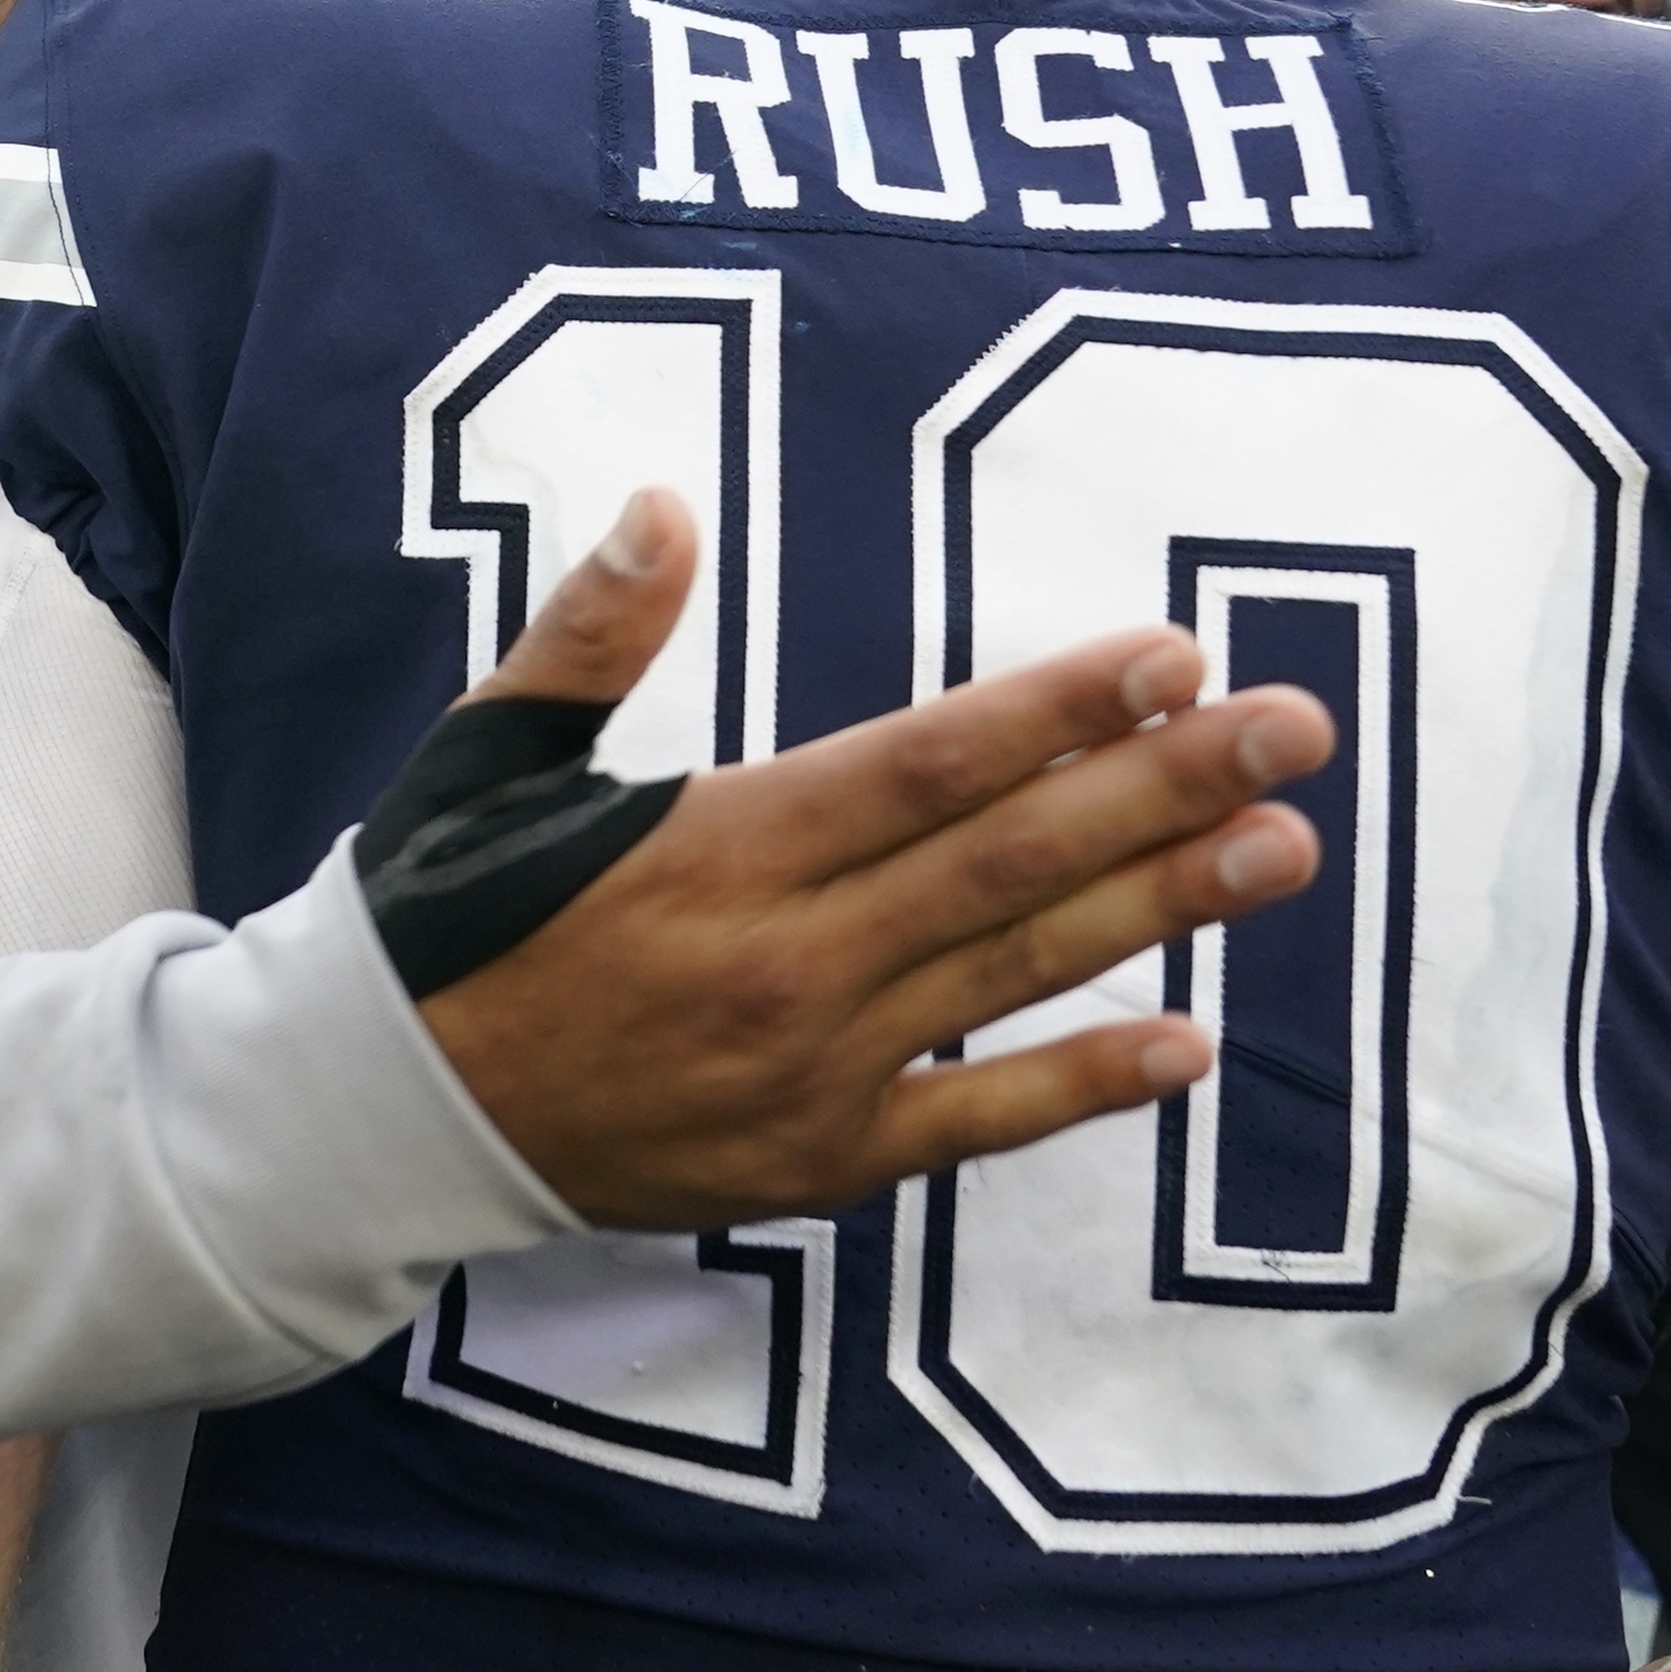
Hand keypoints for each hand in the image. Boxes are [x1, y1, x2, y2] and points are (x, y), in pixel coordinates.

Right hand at [421, 489, 1324, 1231]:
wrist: (374, 1121)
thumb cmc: (440, 920)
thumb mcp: (489, 754)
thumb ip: (591, 636)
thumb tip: (667, 508)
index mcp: (714, 846)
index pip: (925, 764)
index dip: (1058, 712)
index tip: (1177, 658)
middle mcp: (782, 960)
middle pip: (1007, 862)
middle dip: (1163, 789)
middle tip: (1296, 731)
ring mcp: (809, 1070)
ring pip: (1014, 976)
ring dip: (1160, 909)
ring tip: (1283, 848)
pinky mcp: (815, 1163)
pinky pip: (971, 1125)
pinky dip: (1079, 1089)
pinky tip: (1189, 1047)